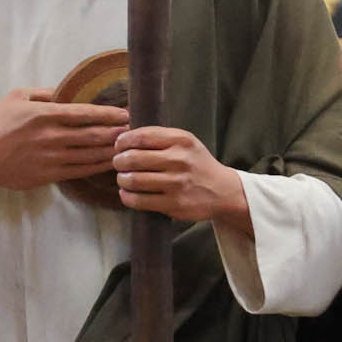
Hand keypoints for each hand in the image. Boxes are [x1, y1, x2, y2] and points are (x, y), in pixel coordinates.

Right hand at [0, 88, 126, 192]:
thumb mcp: (18, 96)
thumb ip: (45, 92)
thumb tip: (67, 91)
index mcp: (44, 114)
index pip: (85, 113)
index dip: (109, 114)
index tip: (125, 113)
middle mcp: (51, 137)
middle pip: (93, 135)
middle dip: (117, 133)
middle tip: (135, 131)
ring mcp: (50, 158)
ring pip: (89, 155)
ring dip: (112, 151)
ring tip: (129, 148)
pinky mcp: (48, 175)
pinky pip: (79, 172)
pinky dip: (97, 167)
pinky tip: (109, 164)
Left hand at [113, 125, 250, 232]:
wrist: (223, 191)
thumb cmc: (196, 163)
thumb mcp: (185, 142)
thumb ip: (159, 137)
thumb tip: (123, 136)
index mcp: (180, 140)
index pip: (141, 136)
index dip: (123, 141)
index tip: (119, 146)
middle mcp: (179, 160)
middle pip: (133, 158)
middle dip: (119, 161)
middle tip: (118, 164)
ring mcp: (177, 183)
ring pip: (134, 180)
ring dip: (122, 179)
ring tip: (123, 179)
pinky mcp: (174, 204)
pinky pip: (140, 201)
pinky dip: (127, 197)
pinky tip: (127, 193)